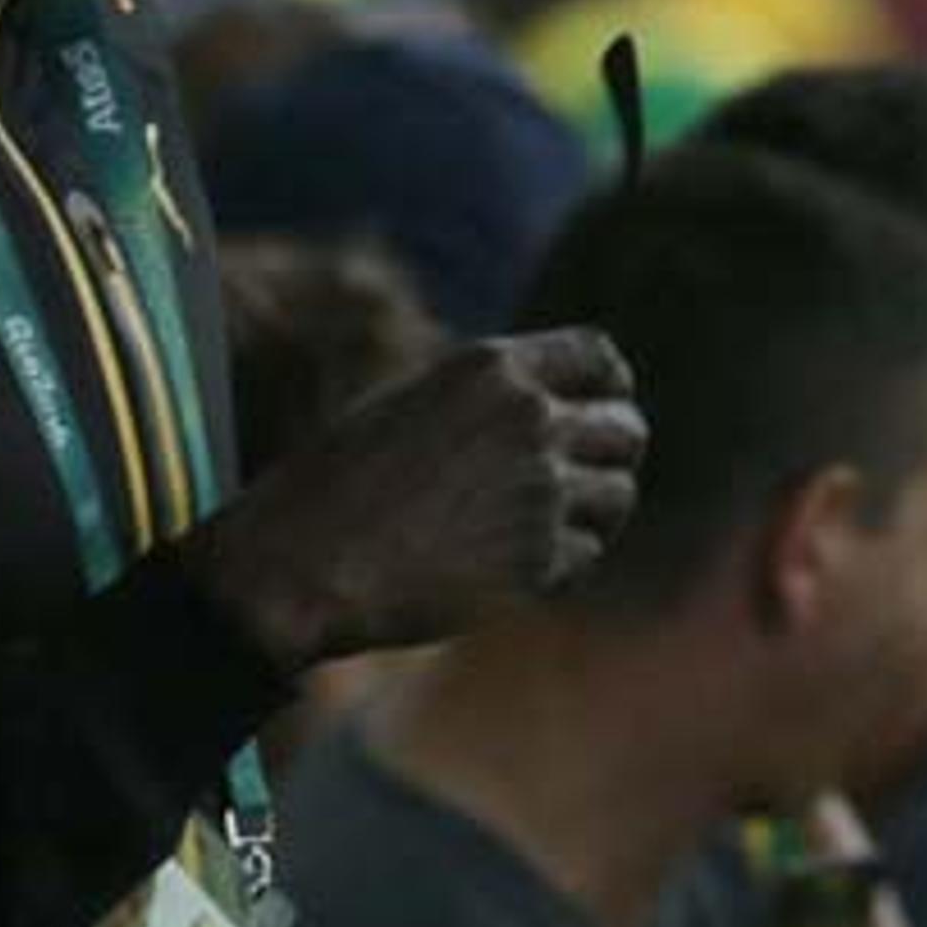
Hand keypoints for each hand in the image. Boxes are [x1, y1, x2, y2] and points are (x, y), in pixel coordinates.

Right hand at [186, 329, 642, 671]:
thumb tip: (547, 408)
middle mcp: (529, 419)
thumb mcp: (410, 406)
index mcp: (492, 369)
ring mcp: (541, 489)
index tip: (605, 407)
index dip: (610, 387)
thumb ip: (483, 402)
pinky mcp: (541, 558)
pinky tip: (513, 567)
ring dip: (593, 512)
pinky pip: (585, 554)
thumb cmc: (334, 488)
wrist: (301, 567)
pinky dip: (562, 563)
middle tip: (582, 480)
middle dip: (610, 455)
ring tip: (543, 526)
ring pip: (617, 495)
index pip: (600, 359)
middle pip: (625, 429)